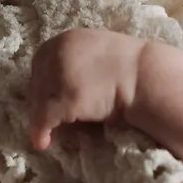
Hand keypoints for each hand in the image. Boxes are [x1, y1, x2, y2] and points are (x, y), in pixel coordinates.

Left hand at [29, 29, 143, 149]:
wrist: (146, 76)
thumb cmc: (128, 65)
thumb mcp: (95, 49)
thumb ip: (74, 58)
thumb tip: (61, 79)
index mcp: (64, 39)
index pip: (39, 63)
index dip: (43, 83)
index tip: (52, 97)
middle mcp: (57, 53)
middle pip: (36, 83)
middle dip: (41, 101)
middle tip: (53, 117)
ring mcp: (60, 75)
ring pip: (38, 101)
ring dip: (42, 117)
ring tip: (48, 130)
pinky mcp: (67, 98)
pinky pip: (44, 118)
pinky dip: (40, 131)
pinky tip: (43, 142)